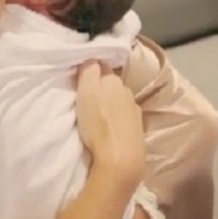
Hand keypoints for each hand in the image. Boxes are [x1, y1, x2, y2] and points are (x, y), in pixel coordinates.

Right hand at [76, 61, 144, 193]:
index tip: (79, 79)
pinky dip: (117, 117)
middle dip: (100, 87)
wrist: (121, 160)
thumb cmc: (98, 124)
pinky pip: (124, 116)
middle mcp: (128, 91)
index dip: (89, 71)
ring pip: (119, 99)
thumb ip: (89, 71)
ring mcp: (135, 110)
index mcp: (114, 81)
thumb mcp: (86, 93)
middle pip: (111, 83)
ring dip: (110, 103)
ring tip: (97, 114)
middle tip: (85, 97)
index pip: (100, 67)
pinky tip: (110, 126)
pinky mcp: (138, 129)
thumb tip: (91, 58)